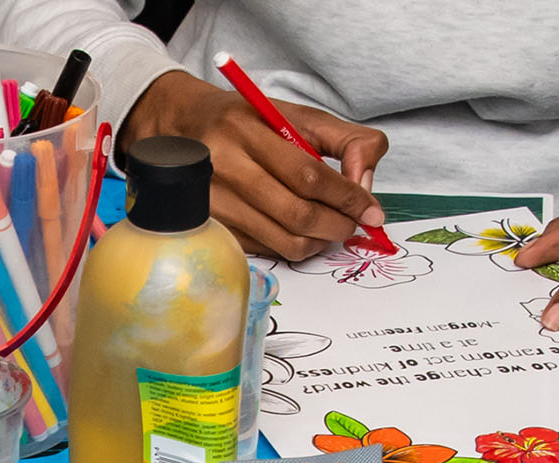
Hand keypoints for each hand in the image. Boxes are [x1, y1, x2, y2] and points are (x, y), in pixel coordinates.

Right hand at [127, 73, 384, 260]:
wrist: (187, 126)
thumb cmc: (250, 122)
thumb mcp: (300, 116)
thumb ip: (346, 141)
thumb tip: (365, 186)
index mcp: (248, 129)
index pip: (308, 175)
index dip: (347, 197)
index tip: (371, 210)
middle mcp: (225, 164)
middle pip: (296, 212)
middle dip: (337, 224)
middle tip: (353, 224)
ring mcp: (213, 200)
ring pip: (282, 238)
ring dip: (318, 241)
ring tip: (331, 228)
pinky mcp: (211, 225)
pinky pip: (265, 248)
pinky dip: (293, 246)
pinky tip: (301, 232)